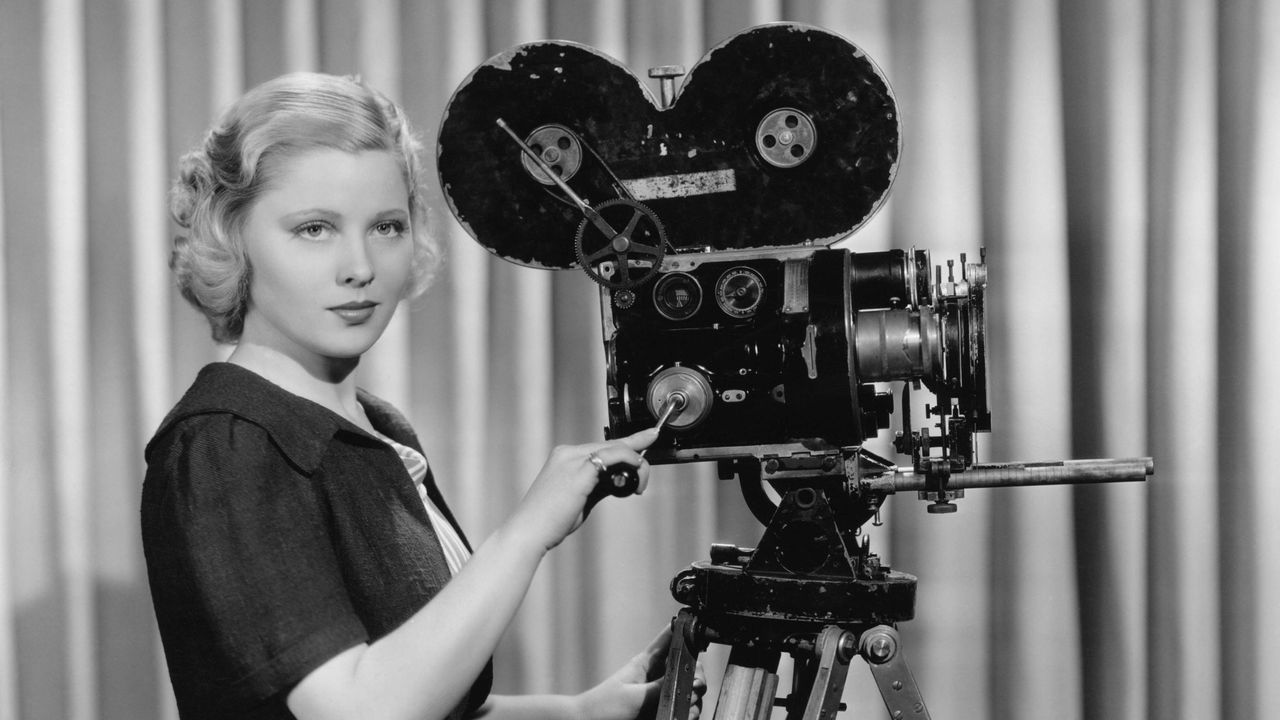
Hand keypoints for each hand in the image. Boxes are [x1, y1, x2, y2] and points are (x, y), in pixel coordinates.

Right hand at [508, 427, 657, 552]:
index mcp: (565, 457)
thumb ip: (599, 486)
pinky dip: (629, 461)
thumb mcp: (580, 498)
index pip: (602, 446)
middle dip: (636, 453)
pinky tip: (636, 474)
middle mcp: (568, 453)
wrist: (530, 531)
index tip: (647, 437)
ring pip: (615, 448)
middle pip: (612, 445)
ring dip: (636, 464)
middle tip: (647, 471)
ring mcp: (572, 459)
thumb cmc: (551, 520)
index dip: (627, 442)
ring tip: (640, 485)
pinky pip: (612, 456)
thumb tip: (619, 481)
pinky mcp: (579, 471)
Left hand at [575, 627, 707, 719]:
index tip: (699, 637)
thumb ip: (661, 689)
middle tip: (695, 688)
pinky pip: (682, 711)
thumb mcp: (634, 696)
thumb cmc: (603, 708)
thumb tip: (688, 682)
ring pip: (689, 693)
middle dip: (697, 678)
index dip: (686, 634)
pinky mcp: (659, 713)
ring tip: (689, 709)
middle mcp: (657, 678)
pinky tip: (687, 717)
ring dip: (694, 700)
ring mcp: (660, 697)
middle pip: (688, 669)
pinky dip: (688, 714)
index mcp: (647, 664)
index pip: (670, 639)